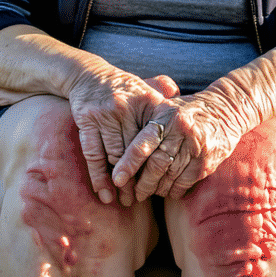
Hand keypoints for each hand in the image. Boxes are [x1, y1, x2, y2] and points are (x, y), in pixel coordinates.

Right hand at [65, 69, 179, 203]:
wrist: (88, 75)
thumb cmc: (124, 90)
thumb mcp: (148, 91)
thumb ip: (168, 104)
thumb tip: (189, 121)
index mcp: (148, 101)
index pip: (157, 139)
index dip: (159, 163)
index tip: (164, 184)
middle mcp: (127, 106)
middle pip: (136, 151)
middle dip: (139, 178)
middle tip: (142, 199)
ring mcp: (105, 113)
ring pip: (114, 156)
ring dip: (120, 183)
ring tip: (125, 201)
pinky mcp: (86, 120)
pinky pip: (93, 155)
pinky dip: (98, 177)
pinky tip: (105, 194)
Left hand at [112, 91, 251, 203]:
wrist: (228, 109)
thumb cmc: (187, 111)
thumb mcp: (166, 108)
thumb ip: (146, 124)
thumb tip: (114, 146)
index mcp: (166, 115)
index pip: (143, 143)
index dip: (128, 163)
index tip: (116, 179)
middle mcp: (182, 130)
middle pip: (156, 165)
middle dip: (142, 183)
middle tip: (133, 194)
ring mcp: (197, 146)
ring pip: (170, 176)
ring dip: (157, 189)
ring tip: (149, 193)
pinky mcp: (207, 161)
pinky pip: (185, 182)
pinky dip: (173, 190)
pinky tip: (167, 191)